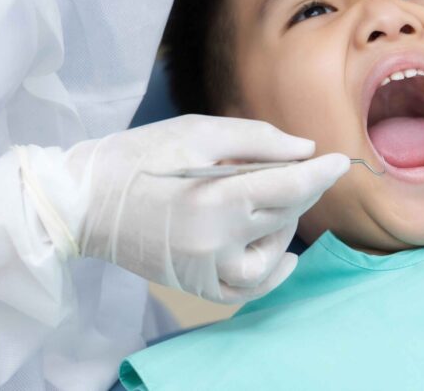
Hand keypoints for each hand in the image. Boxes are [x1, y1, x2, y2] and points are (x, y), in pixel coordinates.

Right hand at [20, 115, 348, 303]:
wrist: (79, 201)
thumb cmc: (135, 156)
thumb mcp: (195, 133)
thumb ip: (256, 140)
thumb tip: (305, 150)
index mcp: (215, 199)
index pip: (289, 187)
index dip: (321, 174)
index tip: (343, 162)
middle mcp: (215, 242)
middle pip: (283, 216)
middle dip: (298, 189)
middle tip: (291, 167)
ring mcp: (205, 270)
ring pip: (270, 255)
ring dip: (282, 228)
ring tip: (268, 201)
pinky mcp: (195, 284)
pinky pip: (246, 289)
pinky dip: (270, 274)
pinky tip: (284, 256)